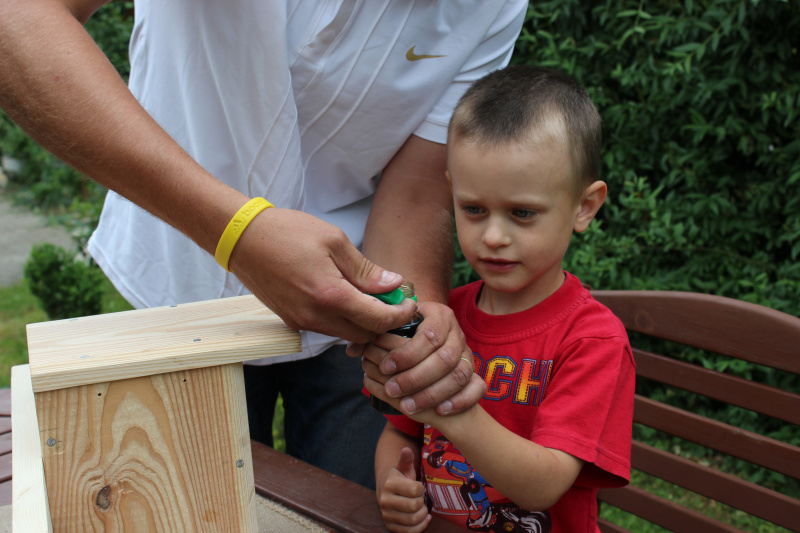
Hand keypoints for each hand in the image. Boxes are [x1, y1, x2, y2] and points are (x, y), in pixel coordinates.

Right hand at [229, 208, 416, 342]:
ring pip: (345, 334)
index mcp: (331, 296)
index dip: (400, 315)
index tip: (409, 302)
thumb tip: (393, 284)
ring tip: (369, 295)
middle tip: (393, 299)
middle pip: (364, 335)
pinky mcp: (291, 321)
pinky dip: (342, 319)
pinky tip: (344, 297)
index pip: (378, 321)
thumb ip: (365, 269)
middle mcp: (316, 317)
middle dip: (384, 322)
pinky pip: (326, 328)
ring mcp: (301, 322)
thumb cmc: (287, 232)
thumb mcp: (334, 241)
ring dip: (363, 322)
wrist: (242, 239)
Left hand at [352, 301, 486, 414]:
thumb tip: (352, 350)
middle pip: (444, 358)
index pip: (428, 335)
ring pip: (459, 375)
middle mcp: (456, 333)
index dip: (406, 354)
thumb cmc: (409, 344)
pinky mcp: (478, 375)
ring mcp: (469, 354)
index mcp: (438, 315)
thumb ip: (374, 341)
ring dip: (431, 393)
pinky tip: (439, 411)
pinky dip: (458, 401)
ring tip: (407, 406)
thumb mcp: (393, 335)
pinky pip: (476, 389)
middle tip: (392, 389)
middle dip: (415, 377)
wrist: (437, 354)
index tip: (385, 368)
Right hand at [379, 447, 430, 532]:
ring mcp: (387, 515)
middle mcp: (385, 501)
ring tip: (422, 508)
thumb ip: (405, 459)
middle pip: (414, 506)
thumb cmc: (399, 479)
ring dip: (422, 515)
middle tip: (421, 498)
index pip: (415, 490)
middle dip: (422, 502)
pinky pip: (409, 532)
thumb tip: (406, 449)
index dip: (421, 488)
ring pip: (412, 520)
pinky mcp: (390, 526)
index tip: (419, 486)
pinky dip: (420, 526)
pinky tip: (424, 519)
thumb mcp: (402, 467)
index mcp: (389, 484)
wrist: (387, 492)